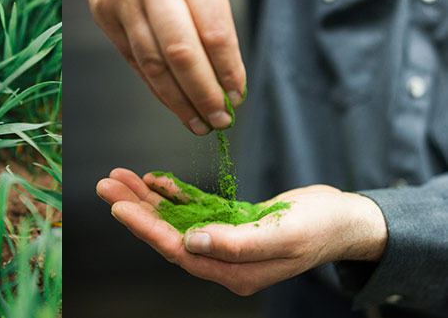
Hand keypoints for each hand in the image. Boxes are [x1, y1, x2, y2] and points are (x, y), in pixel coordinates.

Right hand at [84, 0, 245, 134]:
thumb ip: (212, 14)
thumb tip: (226, 76)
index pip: (214, 31)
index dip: (228, 70)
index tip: (237, 94)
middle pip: (182, 54)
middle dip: (204, 94)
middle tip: (220, 119)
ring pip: (153, 64)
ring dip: (179, 101)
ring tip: (199, 122)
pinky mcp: (104, 14)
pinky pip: (133, 61)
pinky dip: (156, 88)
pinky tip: (173, 103)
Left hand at [96, 168, 387, 294]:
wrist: (343, 218)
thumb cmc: (320, 228)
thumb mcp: (283, 235)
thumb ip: (237, 243)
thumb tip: (193, 241)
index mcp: (232, 272)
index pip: (178, 251)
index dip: (147, 229)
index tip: (120, 207)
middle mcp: (222, 259)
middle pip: (167, 235)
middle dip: (136, 210)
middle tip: (107, 186)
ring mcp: (223, 241)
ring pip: (174, 220)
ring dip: (147, 199)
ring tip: (119, 178)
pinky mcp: (227, 222)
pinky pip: (192, 208)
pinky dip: (172, 194)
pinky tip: (154, 181)